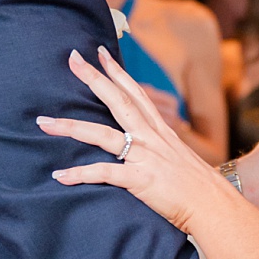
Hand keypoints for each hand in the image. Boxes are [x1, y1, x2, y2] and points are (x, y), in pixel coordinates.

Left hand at [38, 46, 224, 229]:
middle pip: (117, 101)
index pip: (136, 93)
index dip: (117, 72)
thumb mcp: (179, 159)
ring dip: (71, 127)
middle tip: (72, 59)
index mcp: (160, 132)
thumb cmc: (198, 188)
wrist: (214, 206)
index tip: (100, 52)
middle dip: (93, 79)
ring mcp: (145, 157)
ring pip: (102, 135)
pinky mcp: (140, 180)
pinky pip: (104, 174)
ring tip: (44, 123)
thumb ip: (161, 149)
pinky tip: (60, 175)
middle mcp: (151, 138)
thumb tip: (147, 148)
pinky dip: (80, 174)